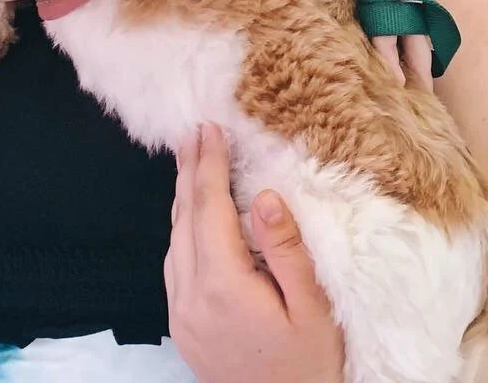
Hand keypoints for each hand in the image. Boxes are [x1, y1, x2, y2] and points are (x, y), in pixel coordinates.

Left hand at [165, 123, 343, 382]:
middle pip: (184, 219)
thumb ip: (286, 248)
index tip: (209, 128)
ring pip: (174, 241)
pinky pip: (175, 265)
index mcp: (223, 287)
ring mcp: (182, 316)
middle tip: (193, 131)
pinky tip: (192, 215)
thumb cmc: (310, 364)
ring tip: (191, 161)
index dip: (208, 164)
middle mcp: (191, 298)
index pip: (209, 209)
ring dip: (183, 197)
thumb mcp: (313, 306)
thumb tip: (264, 195)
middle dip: (190, 171)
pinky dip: (182, 228)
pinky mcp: (182, 328)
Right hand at [328, 0, 433, 90]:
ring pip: (407, 19)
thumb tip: (336, 6)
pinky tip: (390, 72)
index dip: (411, 37)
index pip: (407, 5)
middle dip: (420, 56)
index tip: (415, 70)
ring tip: (411, 93)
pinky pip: (386, 12)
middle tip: (426, 94)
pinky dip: (388, 44)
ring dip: (409, 59)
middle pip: (415, 16)